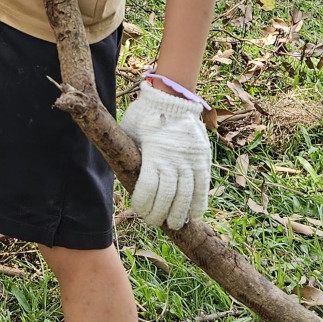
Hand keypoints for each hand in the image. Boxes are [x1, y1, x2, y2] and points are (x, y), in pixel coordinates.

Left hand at [119, 83, 210, 229]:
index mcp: (152, 154)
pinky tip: (193, 214)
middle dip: (159, 214)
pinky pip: (203, 186)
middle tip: (154, 221)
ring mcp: (190, 160)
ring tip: (174, 224)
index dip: (142, 205)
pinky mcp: (203, 159)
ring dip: (180, 214)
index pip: (147, 190)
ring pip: (186, 196)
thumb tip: (119, 173)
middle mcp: (173, 160)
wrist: (172, 97)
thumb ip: (128, 152)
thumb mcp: (129, 130)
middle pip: (167, 197)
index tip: (139, 210)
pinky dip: (199, 203)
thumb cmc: (144, 115)